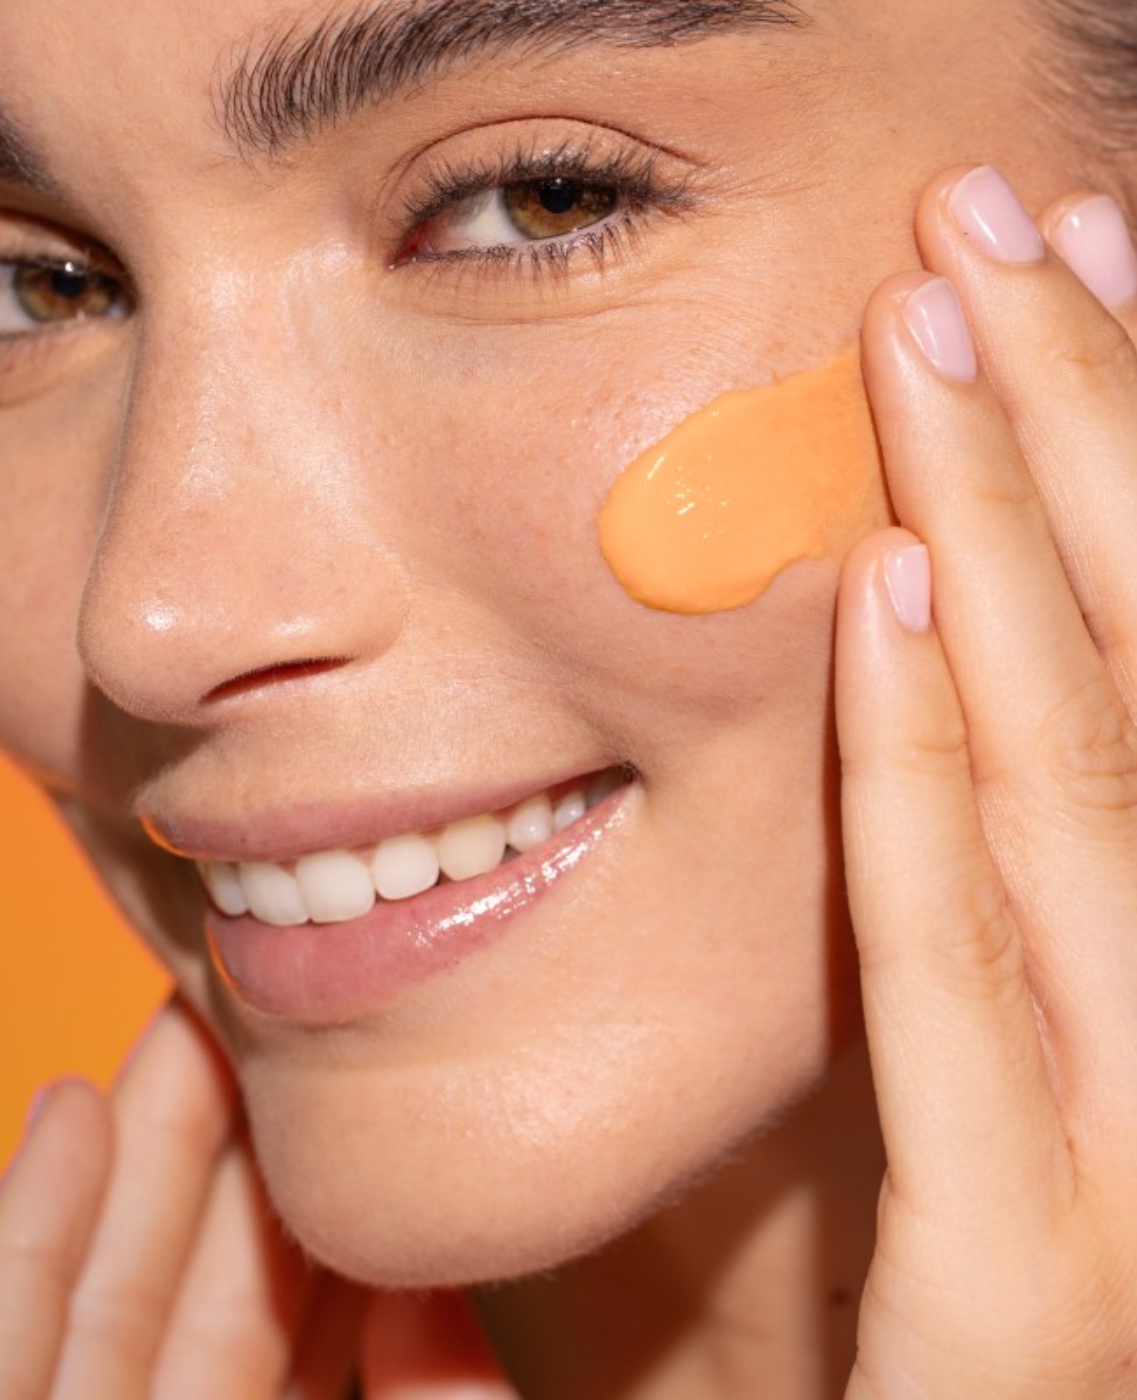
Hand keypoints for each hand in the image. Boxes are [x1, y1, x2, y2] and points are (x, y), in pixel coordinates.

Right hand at [0, 999, 515, 1397]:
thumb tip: (424, 1286)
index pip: (304, 1318)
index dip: (322, 1193)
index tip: (351, 1078)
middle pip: (200, 1276)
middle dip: (229, 1134)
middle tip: (268, 1006)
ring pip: (96, 1284)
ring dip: (132, 1140)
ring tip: (177, 1010)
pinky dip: (23, 1228)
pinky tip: (68, 1104)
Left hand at [836, 167, 1136, 1395]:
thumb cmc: (1014, 1303)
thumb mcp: (1036, 1059)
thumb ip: (1017, 882)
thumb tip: (964, 629)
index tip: (1074, 271)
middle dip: (1087, 426)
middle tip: (998, 221)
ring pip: (1089, 779)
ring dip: (1015, 528)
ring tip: (941, 322)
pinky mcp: (1032, 1289)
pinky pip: (962, 982)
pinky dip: (932, 773)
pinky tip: (883, 592)